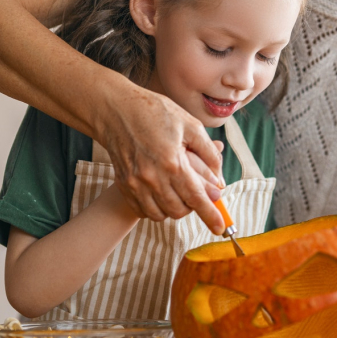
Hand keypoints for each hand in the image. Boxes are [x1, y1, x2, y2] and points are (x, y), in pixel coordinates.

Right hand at [98, 77, 225, 233]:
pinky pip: (143, 210)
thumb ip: (208, 152)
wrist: (116, 110)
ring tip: (180, 192)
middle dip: (193, 208)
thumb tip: (219, 177)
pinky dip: (156, 208)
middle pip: (180, 210)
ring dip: (175, 209)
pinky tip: (162, 194)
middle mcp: (153, 178)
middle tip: (198, 194)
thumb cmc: (155, 112)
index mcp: (173, 162)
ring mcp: (136, 183)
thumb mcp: (189, 124)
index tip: (220, 228)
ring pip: (161, 214)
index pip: (196, 198)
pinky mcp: (124, 185)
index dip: (211, 215)